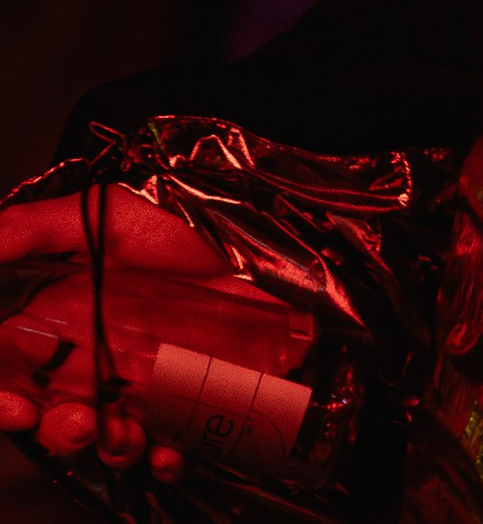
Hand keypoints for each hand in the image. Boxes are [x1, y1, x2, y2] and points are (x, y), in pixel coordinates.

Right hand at [0, 190, 291, 480]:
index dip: (7, 400)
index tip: (17, 407)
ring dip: (108, 449)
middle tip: (77, 422)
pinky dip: (162, 460)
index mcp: (67, 323)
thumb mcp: (107, 214)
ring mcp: (143, 392)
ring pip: (105, 444)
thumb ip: (35, 230)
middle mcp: (98, 364)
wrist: (266, 252)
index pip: (16, 376)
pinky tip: (169, 448)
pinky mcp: (187, 411)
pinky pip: (164, 453)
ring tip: (128, 433)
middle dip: (58, 432)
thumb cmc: (186, 229)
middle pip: (54, 420)